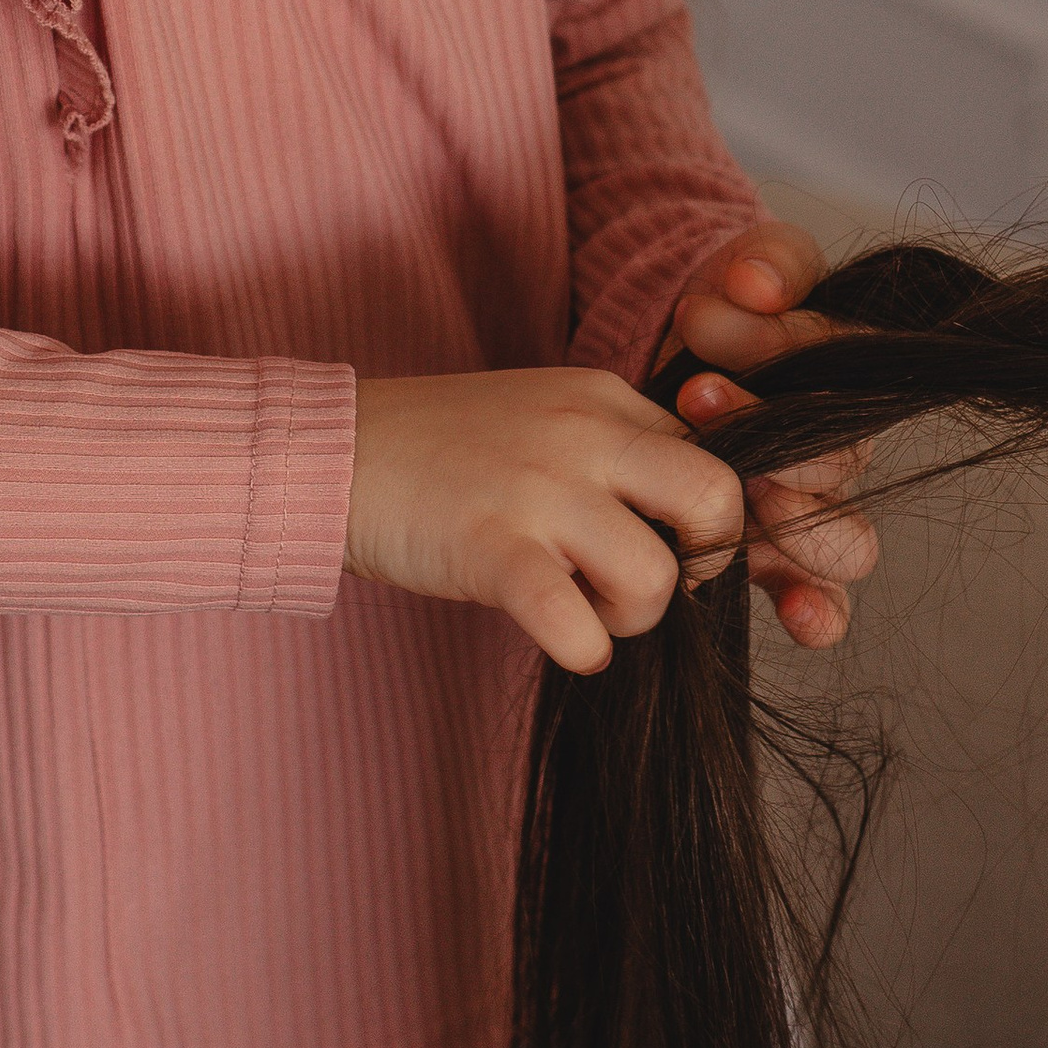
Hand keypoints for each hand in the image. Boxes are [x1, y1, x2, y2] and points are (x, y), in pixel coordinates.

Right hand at [346, 368, 747, 677]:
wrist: (331, 452)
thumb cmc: (442, 448)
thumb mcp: (545, 417)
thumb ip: (614, 451)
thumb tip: (683, 522)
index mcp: (605, 398)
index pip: (715, 457)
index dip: (709, 522)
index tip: (674, 550)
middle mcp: (584, 433)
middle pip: (716, 498)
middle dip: (706, 561)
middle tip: (654, 584)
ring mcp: (538, 488)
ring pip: (655, 575)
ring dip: (633, 617)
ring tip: (590, 613)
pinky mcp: (489, 546)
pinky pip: (570, 621)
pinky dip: (583, 649)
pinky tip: (565, 643)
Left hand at [668, 221, 879, 652]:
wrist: (665, 362)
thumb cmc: (723, 312)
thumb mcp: (745, 272)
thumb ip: (767, 266)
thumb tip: (757, 283)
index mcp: (847, 375)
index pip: (841, 378)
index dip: (776, 373)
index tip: (697, 364)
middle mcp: (837, 448)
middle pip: (843, 469)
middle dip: (781, 456)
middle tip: (709, 425)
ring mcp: (807, 505)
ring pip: (845, 541)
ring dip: (795, 531)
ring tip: (740, 511)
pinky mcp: (769, 549)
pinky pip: (818, 592)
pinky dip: (818, 609)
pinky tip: (799, 615)